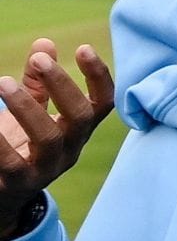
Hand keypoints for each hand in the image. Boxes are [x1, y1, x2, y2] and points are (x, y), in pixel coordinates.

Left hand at [0, 38, 113, 238]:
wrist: (2, 196)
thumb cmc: (18, 147)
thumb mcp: (31, 113)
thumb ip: (37, 82)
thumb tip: (45, 43)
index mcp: (77, 130)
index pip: (103, 103)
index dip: (99, 77)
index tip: (83, 48)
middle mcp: (70, 149)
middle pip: (82, 117)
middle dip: (63, 85)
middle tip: (38, 60)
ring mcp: (47, 169)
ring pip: (49, 137)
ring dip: (27, 107)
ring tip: (2, 82)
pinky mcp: (19, 183)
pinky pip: (12, 163)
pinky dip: (0, 141)